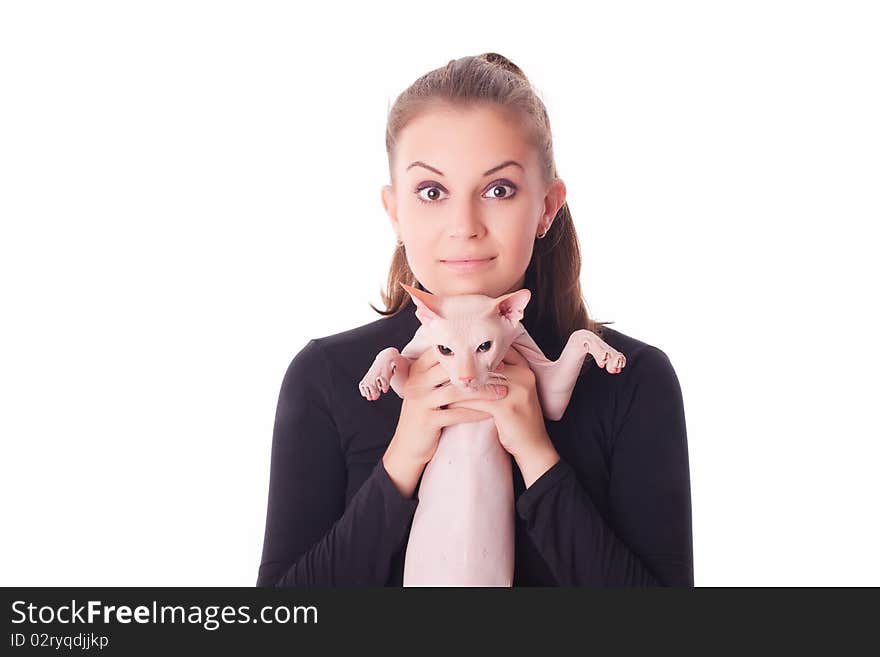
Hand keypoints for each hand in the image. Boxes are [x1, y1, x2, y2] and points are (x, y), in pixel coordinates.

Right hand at [387, 346, 508, 466]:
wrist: (408, 447)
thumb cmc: (425, 413)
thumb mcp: (428, 389)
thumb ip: (442, 372)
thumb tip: (473, 354)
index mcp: (417, 370)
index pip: (444, 352)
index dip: (468, 351)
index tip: (491, 353)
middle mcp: (416, 382)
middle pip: (451, 369)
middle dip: (479, 369)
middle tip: (504, 370)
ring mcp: (420, 401)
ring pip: (456, 391)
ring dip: (483, 392)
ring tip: (503, 391)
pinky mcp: (427, 420)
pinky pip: (457, 414)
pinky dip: (476, 412)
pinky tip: (492, 413)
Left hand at [446, 345, 556, 464]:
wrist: (532, 445)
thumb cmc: (518, 417)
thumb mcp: (515, 391)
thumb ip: (500, 375)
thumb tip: (469, 362)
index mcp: (525, 369)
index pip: (497, 351)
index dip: (476, 353)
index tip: (457, 356)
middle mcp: (524, 376)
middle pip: (487, 366)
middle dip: (463, 369)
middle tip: (440, 370)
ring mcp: (518, 391)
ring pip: (480, 383)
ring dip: (459, 386)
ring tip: (441, 387)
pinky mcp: (508, 408)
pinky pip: (479, 401)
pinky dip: (462, 402)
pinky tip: (449, 404)